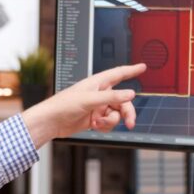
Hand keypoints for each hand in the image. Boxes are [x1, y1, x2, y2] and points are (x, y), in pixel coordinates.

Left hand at [21, 63, 145, 146]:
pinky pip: (109, 123)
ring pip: (116, 114)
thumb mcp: (90, 100)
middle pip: (123, 100)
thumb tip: (131, 94)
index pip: (119, 74)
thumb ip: (112, 97)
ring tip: (99, 123)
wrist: (51, 122)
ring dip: (111, 121)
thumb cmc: (64, 105)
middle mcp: (100, 94)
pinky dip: (105, 126)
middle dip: (127, 112)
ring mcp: (97, 107)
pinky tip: (95, 126)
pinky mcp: (95, 119)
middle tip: (130, 123)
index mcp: (98, 83)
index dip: (131, 70)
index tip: (142, 67)